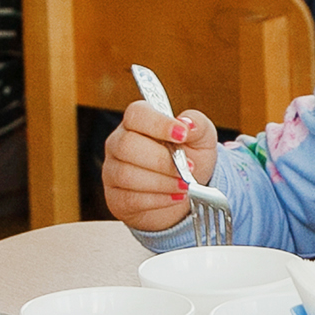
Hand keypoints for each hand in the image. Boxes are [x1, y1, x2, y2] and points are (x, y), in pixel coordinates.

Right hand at [102, 101, 219, 232]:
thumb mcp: (202, 139)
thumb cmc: (190, 160)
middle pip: (127, 145)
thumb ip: (197, 125)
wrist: (188, 193)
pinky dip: (158, 200)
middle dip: (161, 160)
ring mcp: (112, 171)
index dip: (159, 124)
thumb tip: (187, 124)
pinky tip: (175, 197)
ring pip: (127, 175)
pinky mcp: (116, 198)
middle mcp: (118, 143)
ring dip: (162, 182)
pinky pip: (130, 199)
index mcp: (137, 121)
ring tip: (185, 185)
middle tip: (188, 168)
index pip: (137, 114)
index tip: (182, 134)